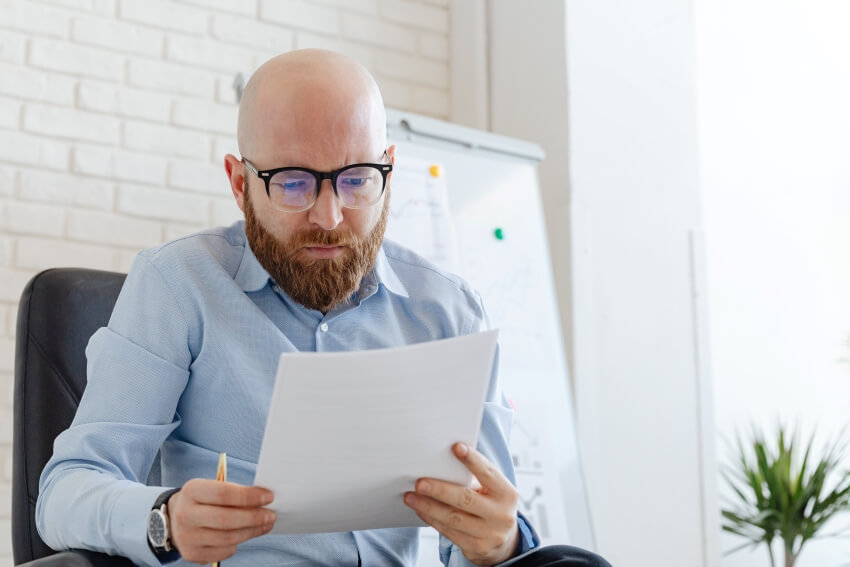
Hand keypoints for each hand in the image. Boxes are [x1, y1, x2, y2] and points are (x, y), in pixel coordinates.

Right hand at [167, 478, 275, 563]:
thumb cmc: (202, 500)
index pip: (224, 494)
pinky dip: (238, 544)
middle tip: (271, 515)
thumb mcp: (211, 487)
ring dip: (251, 532)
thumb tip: (263, 499)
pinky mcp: (191, 553)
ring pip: (227, 538)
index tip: (269, 497)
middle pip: (226, 519)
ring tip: (265, 525)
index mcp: (192, 491)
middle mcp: (185, 514)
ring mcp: (187, 537)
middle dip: (253, 517)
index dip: (249, 496)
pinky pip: (223, 551)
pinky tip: (246, 535)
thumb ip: (234, 492)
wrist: (173, 518)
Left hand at [404, 443, 518, 565]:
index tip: (456, 447)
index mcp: (507, 493)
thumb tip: (442, 463)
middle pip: (466, 499)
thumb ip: (474, 478)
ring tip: (411, 496)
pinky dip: (431, 519)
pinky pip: (449, 532)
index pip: (489, 473)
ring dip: (428, 506)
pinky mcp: (476, 547)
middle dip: (440, 490)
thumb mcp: (493, 491)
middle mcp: (500, 514)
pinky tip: (420, 509)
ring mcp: (489, 533)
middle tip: (420, 482)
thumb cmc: (492, 504)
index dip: (473, 460)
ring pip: (453, 518)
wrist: (504, 540)